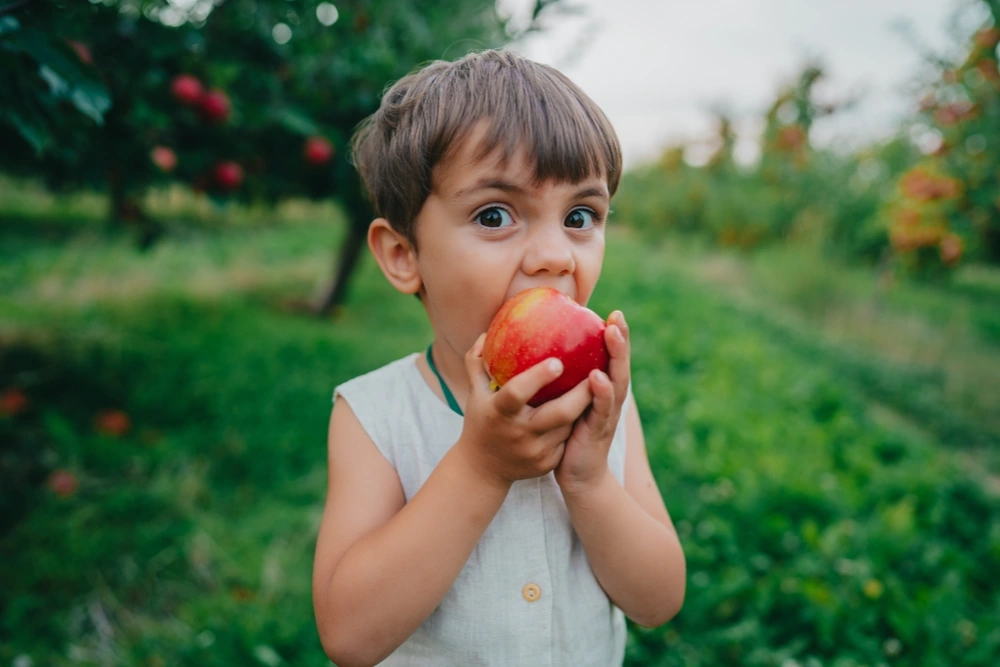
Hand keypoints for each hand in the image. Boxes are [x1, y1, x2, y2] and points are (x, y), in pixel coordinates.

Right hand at [456, 334, 593, 489]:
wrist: (482, 470)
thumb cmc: (481, 421)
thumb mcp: (475, 394)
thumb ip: (477, 363)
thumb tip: (487, 333)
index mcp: (498, 413)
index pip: (517, 393)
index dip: (537, 377)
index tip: (558, 361)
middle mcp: (519, 434)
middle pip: (559, 413)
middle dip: (581, 393)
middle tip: (597, 370)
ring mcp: (535, 452)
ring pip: (569, 425)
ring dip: (582, 406)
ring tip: (597, 383)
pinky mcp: (547, 463)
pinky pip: (567, 438)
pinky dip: (576, 423)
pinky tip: (586, 408)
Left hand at [555, 310, 630, 494]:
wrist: (578, 476)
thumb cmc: (567, 435)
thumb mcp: (566, 403)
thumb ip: (563, 381)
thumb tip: (541, 352)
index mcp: (602, 390)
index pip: (610, 358)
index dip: (614, 336)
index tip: (612, 311)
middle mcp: (610, 399)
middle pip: (619, 364)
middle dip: (620, 340)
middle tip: (617, 317)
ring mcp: (607, 415)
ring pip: (616, 382)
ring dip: (615, 358)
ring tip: (612, 334)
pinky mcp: (599, 431)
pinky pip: (601, 409)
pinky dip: (602, 392)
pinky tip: (597, 377)